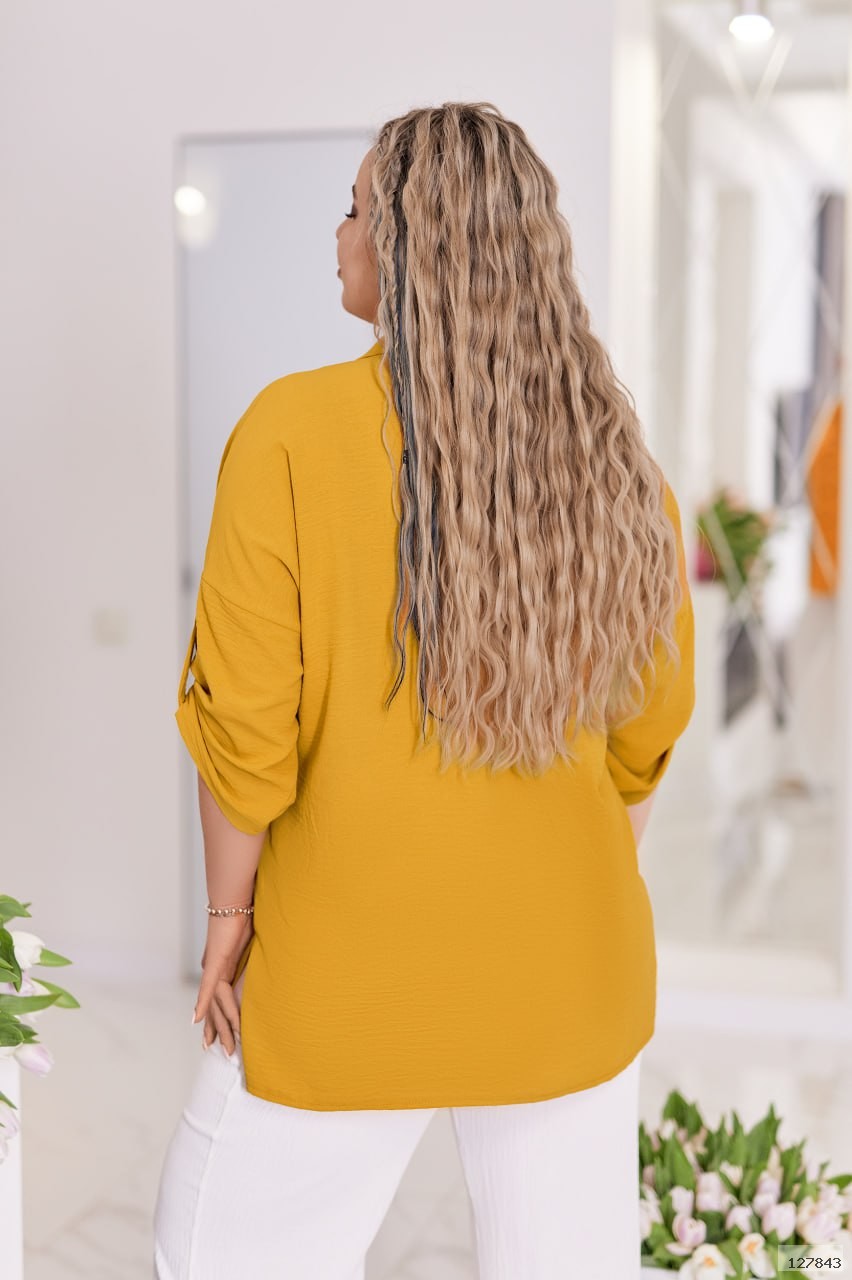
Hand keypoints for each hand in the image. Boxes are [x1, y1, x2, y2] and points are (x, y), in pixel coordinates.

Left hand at [194, 912, 252, 1056]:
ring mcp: (214, 967)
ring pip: (215, 1005)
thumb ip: (257, 956)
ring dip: (219, 1026)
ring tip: (220, 1046)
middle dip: (218, 1031)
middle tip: (219, 1052)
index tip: (216, 1036)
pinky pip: (209, 989)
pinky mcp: (216, 962)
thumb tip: (272, 961)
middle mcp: (214, 970)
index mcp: (222, 967)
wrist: (235, 901)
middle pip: (215, 1008)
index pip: (219, 999)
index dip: (217, 1019)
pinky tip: (197, 1021)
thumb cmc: (246, 915)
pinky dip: (202, 1005)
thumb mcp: (255, 943)